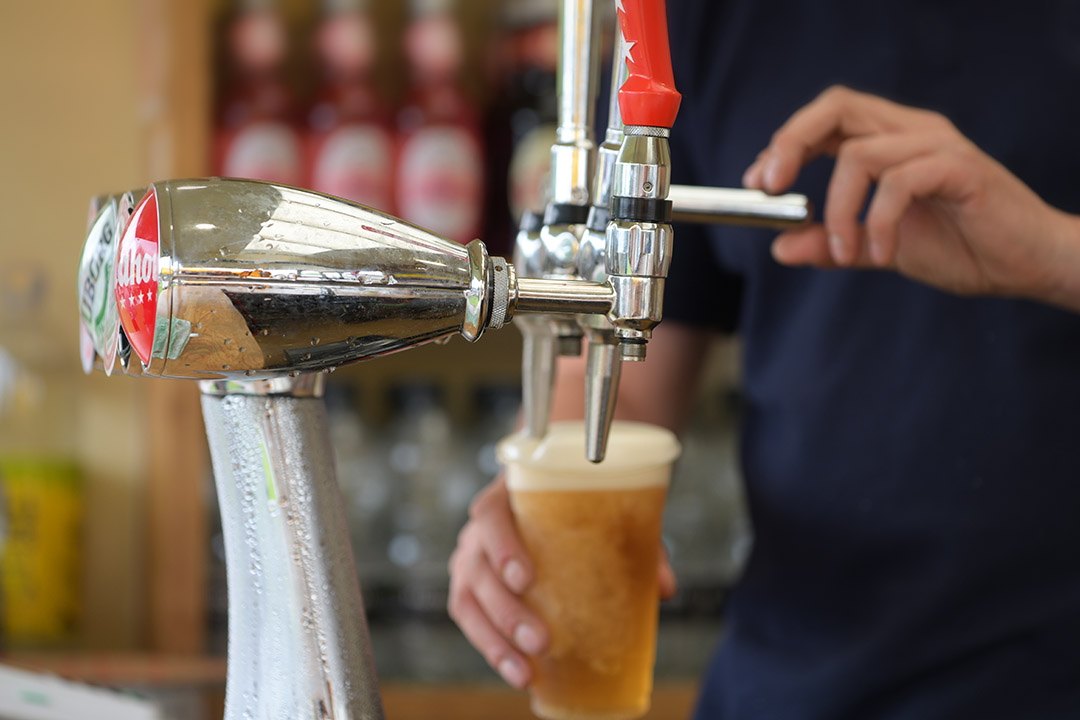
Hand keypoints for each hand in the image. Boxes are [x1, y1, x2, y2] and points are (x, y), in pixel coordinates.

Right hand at [447, 475, 677, 687]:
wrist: (559, 499)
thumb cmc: (582, 506)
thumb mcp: (610, 513)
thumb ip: (638, 543)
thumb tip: (666, 587)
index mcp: (508, 495)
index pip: (490, 514)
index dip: (502, 546)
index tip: (526, 578)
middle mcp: (480, 526)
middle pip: (479, 566)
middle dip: (506, 610)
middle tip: (542, 641)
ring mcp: (470, 556)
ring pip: (468, 598)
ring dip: (495, 639)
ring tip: (526, 671)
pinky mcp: (470, 585)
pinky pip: (470, 618)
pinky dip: (491, 647)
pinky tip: (519, 672)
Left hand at [743, 86, 1079, 309]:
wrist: (1027, 264)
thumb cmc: (961, 247)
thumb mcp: (879, 248)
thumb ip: (833, 245)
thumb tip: (779, 247)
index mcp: (892, 140)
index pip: (828, 117)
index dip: (786, 142)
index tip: (758, 184)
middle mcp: (913, 131)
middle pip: (837, 107)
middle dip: (791, 143)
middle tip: (771, 188)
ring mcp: (938, 145)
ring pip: (859, 154)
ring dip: (836, 210)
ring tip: (846, 253)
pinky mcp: (960, 168)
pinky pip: (899, 182)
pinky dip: (876, 221)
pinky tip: (880, 252)